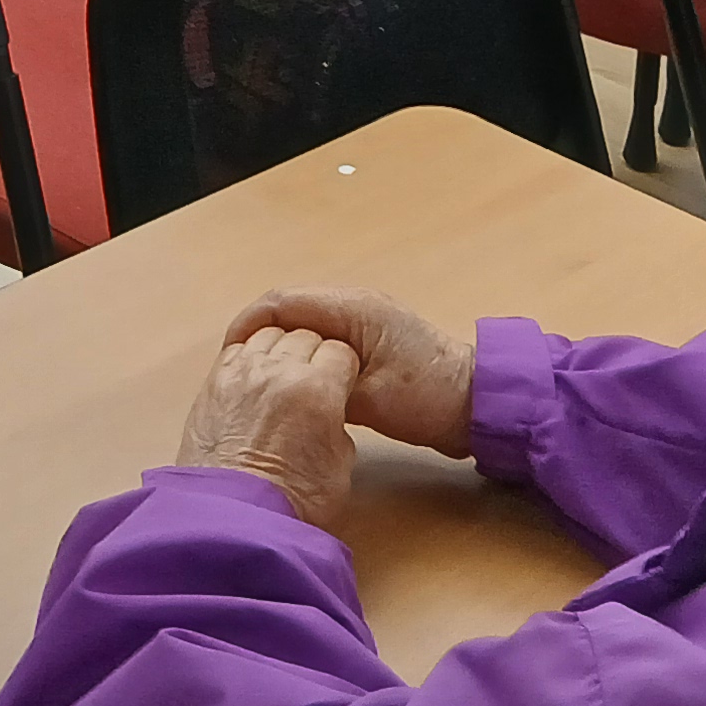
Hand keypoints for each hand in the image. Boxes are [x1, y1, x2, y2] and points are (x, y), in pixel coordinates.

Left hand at [174, 324, 360, 528]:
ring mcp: (242, 371)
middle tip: (312, 382)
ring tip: (281, 377)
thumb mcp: (340, 469)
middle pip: (305, 336)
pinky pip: (237, 348)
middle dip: (313, 354)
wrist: (234, 518)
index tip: (340, 385)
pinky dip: (249, 356)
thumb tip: (327, 414)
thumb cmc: (292, 502)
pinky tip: (253, 378)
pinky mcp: (213, 382)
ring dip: (280, 350)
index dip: (342, 369)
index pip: (340, 351)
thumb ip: (338, 427)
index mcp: (318, 387)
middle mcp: (279, 369)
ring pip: (269, 335)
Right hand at [228, 289, 475, 458]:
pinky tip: (292, 381)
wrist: (476, 403)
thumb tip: (285, 388)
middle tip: (236, 370)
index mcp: (352, 309)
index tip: (229, 355)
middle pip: (289, 308)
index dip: (249, 324)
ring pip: (305, 324)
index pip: (283, 302)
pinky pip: (322, 338)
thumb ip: (324, 387)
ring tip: (257, 377)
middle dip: (259, 335)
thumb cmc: (427, 398)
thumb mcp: (370, 399)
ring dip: (280, 344)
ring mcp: (362, 320)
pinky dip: (301, 354)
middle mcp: (354, 304)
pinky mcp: (368, 340)